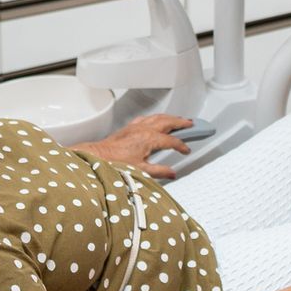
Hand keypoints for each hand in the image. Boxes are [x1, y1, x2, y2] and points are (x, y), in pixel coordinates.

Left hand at [72, 114, 191, 178]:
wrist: (98, 156)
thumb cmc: (115, 163)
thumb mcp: (141, 170)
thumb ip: (159, 171)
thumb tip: (172, 172)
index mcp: (149, 139)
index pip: (171, 141)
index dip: (181, 146)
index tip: (186, 150)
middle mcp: (144, 129)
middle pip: (168, 122)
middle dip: (181, 122)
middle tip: (192, 124)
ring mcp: (136, 127)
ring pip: (157, 117)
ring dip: (170, 117)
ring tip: (179, 119)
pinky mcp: (129, 128)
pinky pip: (146, 118)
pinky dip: (156, 118)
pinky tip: (156, 120)